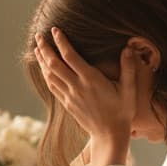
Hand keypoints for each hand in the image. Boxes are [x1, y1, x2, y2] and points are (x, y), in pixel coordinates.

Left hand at [34, 28, 136, 165]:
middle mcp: (77, 87)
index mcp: (91, 80)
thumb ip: (128, 68)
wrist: (109, 135)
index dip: (61, 42)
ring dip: (42, 61)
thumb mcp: (129, 90)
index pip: (70, 56)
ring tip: (37, 48)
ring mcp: (69, 96)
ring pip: (50, 75)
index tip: (55, 30)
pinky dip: (46, 74)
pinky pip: (52, 86)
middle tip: (39, 36)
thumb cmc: (122, 112)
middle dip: (45, 49)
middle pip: (54, 64)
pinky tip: (43, 68)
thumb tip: (129, 48)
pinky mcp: (67, 103)